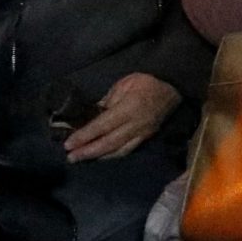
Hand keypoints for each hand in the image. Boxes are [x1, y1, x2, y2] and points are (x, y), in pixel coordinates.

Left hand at [63, 71, 181, 161]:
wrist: (173, 87)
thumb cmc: (146, 81)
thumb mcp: (123, 84)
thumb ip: (107, 101)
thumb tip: (92, 115)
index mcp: (128, 109)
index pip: (102, 126)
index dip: (84, 136)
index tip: (68, 144)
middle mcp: (135, 125)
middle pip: (108, 143)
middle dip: (88, 151)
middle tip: (70, 157)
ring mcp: (142, 133)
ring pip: (118, 150)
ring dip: (99, 156)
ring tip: (82, 159)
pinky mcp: (147, 137)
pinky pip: (128, 149)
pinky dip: (113, 155)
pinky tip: (102, 156)